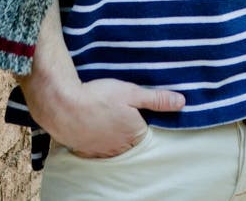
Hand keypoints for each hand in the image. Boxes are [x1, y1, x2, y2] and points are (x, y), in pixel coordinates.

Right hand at [20, 71, 185, 158]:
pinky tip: (92, 125)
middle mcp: (120, 149)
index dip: (141, 115)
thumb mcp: (131, 92)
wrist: (63, 105)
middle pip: (130, 138)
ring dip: (111, 133)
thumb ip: (157, 99)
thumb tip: (182, 102)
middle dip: (126, 126)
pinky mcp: (85, 151)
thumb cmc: (98, 96)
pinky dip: (96, 138)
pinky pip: (96, 147)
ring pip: (113, 144)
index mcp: (135, 135)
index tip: (134, 105)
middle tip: (117, 109)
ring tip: (104, 115)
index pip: (146, 128)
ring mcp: (102, 152)